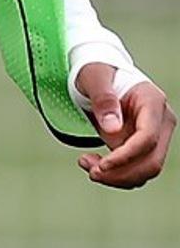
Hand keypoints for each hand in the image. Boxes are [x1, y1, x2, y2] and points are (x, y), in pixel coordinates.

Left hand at [75, 63, 174, 189]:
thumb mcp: (94, 77)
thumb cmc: (97, 71)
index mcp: (153, 101)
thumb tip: (112, 128)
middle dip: (121, 173)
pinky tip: (93, 164)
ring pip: (145, 170)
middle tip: (91, 172)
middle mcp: (160, 121)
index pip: (147, 138)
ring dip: (117, 176)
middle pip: (151, 160)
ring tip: (86, 165)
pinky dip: (116, 173)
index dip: (126, 156)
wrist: (100, 73)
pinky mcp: (143, 145)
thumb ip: (103, 99)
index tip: (102, 165)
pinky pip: (135, 167)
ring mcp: (155, 135)